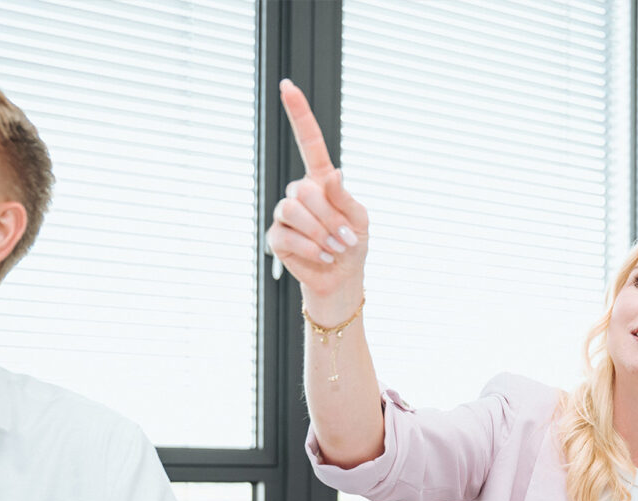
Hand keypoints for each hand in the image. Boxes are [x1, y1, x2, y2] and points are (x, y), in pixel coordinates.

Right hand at [266, 79, 368, 322]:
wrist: (341, 278)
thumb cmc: (352, 244)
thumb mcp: (360, 219)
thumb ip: (346, 197)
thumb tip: (335, 174)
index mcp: (321, 180)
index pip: (309, 141)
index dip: (298, 113)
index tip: (287, 85)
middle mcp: (300, 193)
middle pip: (304, 189)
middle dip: (328, 216)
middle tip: (344, 238)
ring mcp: (285, 214)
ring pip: (293, 209)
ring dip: (320, 232)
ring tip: (334, 248)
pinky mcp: (277, 237)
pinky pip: (287, 235)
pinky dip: (310, 248)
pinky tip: (322, 256)